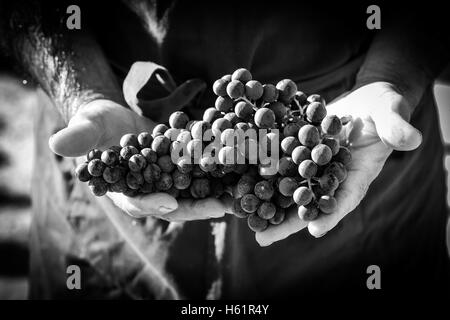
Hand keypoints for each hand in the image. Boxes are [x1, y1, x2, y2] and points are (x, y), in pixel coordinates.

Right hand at [49, 81, 229, 220]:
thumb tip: (58, 143)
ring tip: (239, 195)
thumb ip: (80, 138)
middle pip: (174, 202)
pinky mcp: (186, 164)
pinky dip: (221, 171)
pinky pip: (204, 170)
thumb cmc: (98, 124)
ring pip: (194, 189)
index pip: (138, 201)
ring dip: (216, 193)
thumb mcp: (88, 127)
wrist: (118, 116)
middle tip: (218, 207)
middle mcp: (152, 189)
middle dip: (196, 205)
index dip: (151, 203)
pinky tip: (240, 169)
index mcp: (126, 189)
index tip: (168, 203)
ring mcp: (171, 178)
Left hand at [256, 81, 421, 245]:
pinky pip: (280, 165)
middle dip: (287, 222)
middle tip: (263, 239)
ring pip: (289, 189)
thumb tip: (411, 139)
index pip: (346, 197)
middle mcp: (332, 176)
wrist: (365, 99)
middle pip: (309, 203)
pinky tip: (242, 184)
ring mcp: (313, 166)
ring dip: (268, 204)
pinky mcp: (299, 152)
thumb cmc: (384, 107)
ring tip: (244, 221)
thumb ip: (397, 127)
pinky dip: (263, 175)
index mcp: (357, 174)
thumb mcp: (392, 113)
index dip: (332, 213)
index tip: (315, 229)